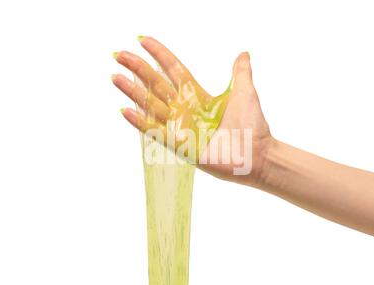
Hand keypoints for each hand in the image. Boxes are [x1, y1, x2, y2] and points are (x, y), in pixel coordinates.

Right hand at [112, 36, 272, 185]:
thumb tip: (243, 54)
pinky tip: (125, 110)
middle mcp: (186, 110)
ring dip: (133, 92)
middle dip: (138, 69)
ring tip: (116, 77)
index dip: (159, 55)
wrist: (258, 155)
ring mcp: (181, 128)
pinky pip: (156, 132)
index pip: (174, 70)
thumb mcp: (245, 92)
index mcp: (199, 96)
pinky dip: (140, 123)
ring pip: (152, 106)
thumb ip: (240, 72)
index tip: (143, 40)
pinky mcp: (181, 146)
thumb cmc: (253, 126)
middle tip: (119, 54)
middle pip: (157, 85)